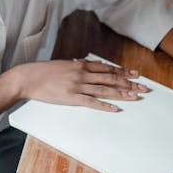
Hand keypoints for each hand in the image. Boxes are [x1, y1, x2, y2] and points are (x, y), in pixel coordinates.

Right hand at [15, 58, 149, 111]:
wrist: (29, 78)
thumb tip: (89, 64)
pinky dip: (104, 105)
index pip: (108, 69)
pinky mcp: (72, 97)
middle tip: (143, 87)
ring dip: (122, 93)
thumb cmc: (44, 72)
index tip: (136, 74)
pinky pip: (91, 102)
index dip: (123, 72)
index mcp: (81, 65)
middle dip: (129, 83)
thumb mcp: (64, 64)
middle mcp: (82, 74)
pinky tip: (115, 108)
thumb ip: (78, 65)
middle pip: (111, 79)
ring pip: (105, 90)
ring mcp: (78, 86)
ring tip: (135, 97)